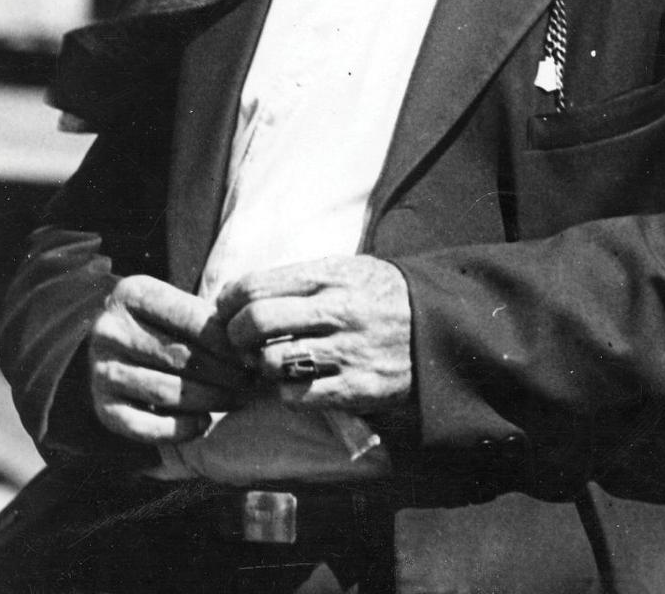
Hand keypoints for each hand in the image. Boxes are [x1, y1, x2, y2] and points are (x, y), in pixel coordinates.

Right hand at [89, 274, 250, 443]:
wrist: (114, 346)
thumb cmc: (161, 323)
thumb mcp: (176, 303)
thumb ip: (207, 316)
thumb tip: (248, 347)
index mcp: (131, 294)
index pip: (188, 317)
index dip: (225, 340)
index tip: (251, 355)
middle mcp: (110, 331)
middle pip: (178, 356)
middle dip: (222, 372)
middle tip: (250, 382)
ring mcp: (101, 371)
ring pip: (164, 391)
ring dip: (208, 399)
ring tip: (236, 400)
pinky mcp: (102, 407)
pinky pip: (142, 426)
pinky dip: (177, 429)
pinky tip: (203, 424)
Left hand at [215, 256, 412, 414]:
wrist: (438, 328)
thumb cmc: (380, 296)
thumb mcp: (348, 269)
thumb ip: (300, 280)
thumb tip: (240, 294)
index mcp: (330, 275)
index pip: (256, 285)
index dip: (228, 302)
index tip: (226, 311)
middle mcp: (337, 310)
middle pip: (257, 321)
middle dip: (235, 336)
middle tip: (239, 342)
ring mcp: (347, 351)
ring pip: (272, 361)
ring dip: (260, 366)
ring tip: (268, 362)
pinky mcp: (356, 388)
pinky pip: (296, 394)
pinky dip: (285, 391)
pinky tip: (294, 381)